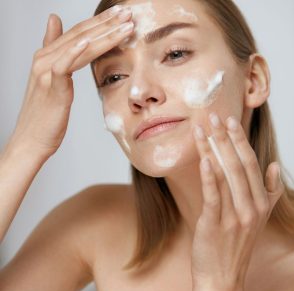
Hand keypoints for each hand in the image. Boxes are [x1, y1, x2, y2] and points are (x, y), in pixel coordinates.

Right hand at [10, 5, 133, 157]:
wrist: (32, 139)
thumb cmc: (46, 114)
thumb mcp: (52, 79)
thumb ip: (56, 51)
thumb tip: (54, 21)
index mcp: (48, 57)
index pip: (78, 33)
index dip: (100, 22)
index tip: (121, 15)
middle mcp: (45, 59)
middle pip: (80, 34)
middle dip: (106, 22)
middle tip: (127, 12)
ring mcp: (46, 71)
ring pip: (78, 46)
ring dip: (104, 34)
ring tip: (125, 24)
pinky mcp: (51, 86)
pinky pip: (64, 65)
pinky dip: (75, 52)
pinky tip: (89, 42)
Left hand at [190, 112, 283, 290]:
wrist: (222, 277)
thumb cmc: (235, 243)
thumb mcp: (257, 217)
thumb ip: (269, 191)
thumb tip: (274, 165)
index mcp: (260, 202)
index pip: (251, 163)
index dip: (240, 140)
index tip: (231, 120)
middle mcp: (251, 207)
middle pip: (238, 164)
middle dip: (226, 137)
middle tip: (214, 115)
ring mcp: (235, 216)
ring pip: (224, 175)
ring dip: (212, 149)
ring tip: (202, 129)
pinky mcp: (216, 223)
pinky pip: (214, 195)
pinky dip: (209, 176)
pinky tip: (203, 159)